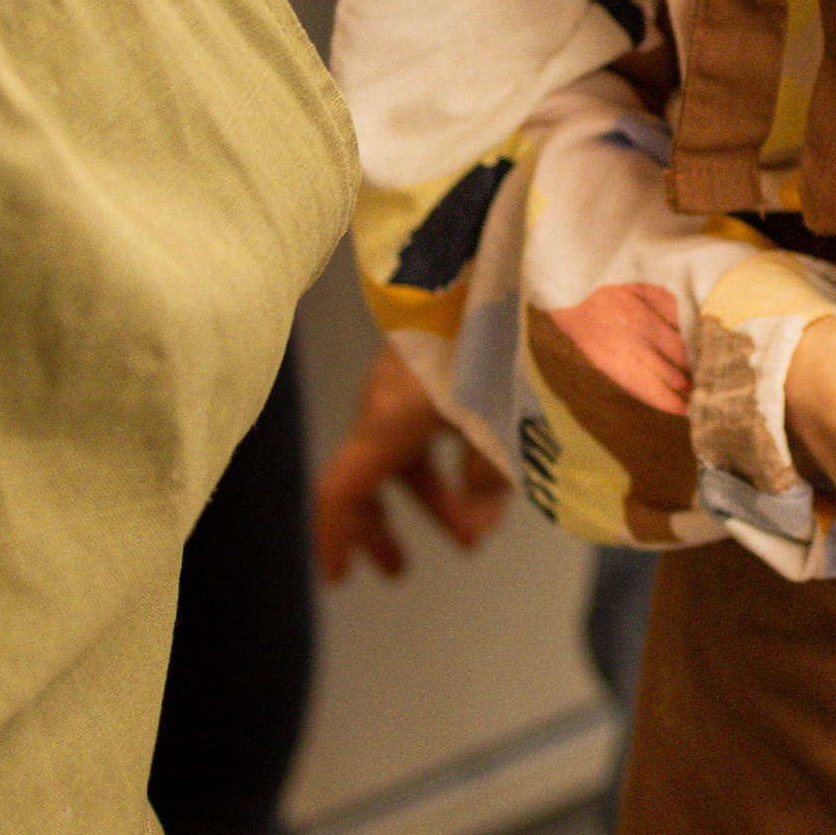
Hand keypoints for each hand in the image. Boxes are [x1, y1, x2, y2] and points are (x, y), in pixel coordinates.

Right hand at [314, 350, 510, 582]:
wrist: (498, 255)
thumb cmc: (496, 342)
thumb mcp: (500, 423)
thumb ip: (490, 477)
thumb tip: (479, 509)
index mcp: (387, 423)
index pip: (340, 492)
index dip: (335, 539)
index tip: (338, 578)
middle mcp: (383, 400)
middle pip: (368, 477)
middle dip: (383, 527)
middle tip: (399, 571)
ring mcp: (404, 376)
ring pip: (406, 451)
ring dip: (437, 496)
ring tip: (480, 528)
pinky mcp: (430, 358)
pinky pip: (425, 423)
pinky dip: (451, 458)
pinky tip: (491, 474)